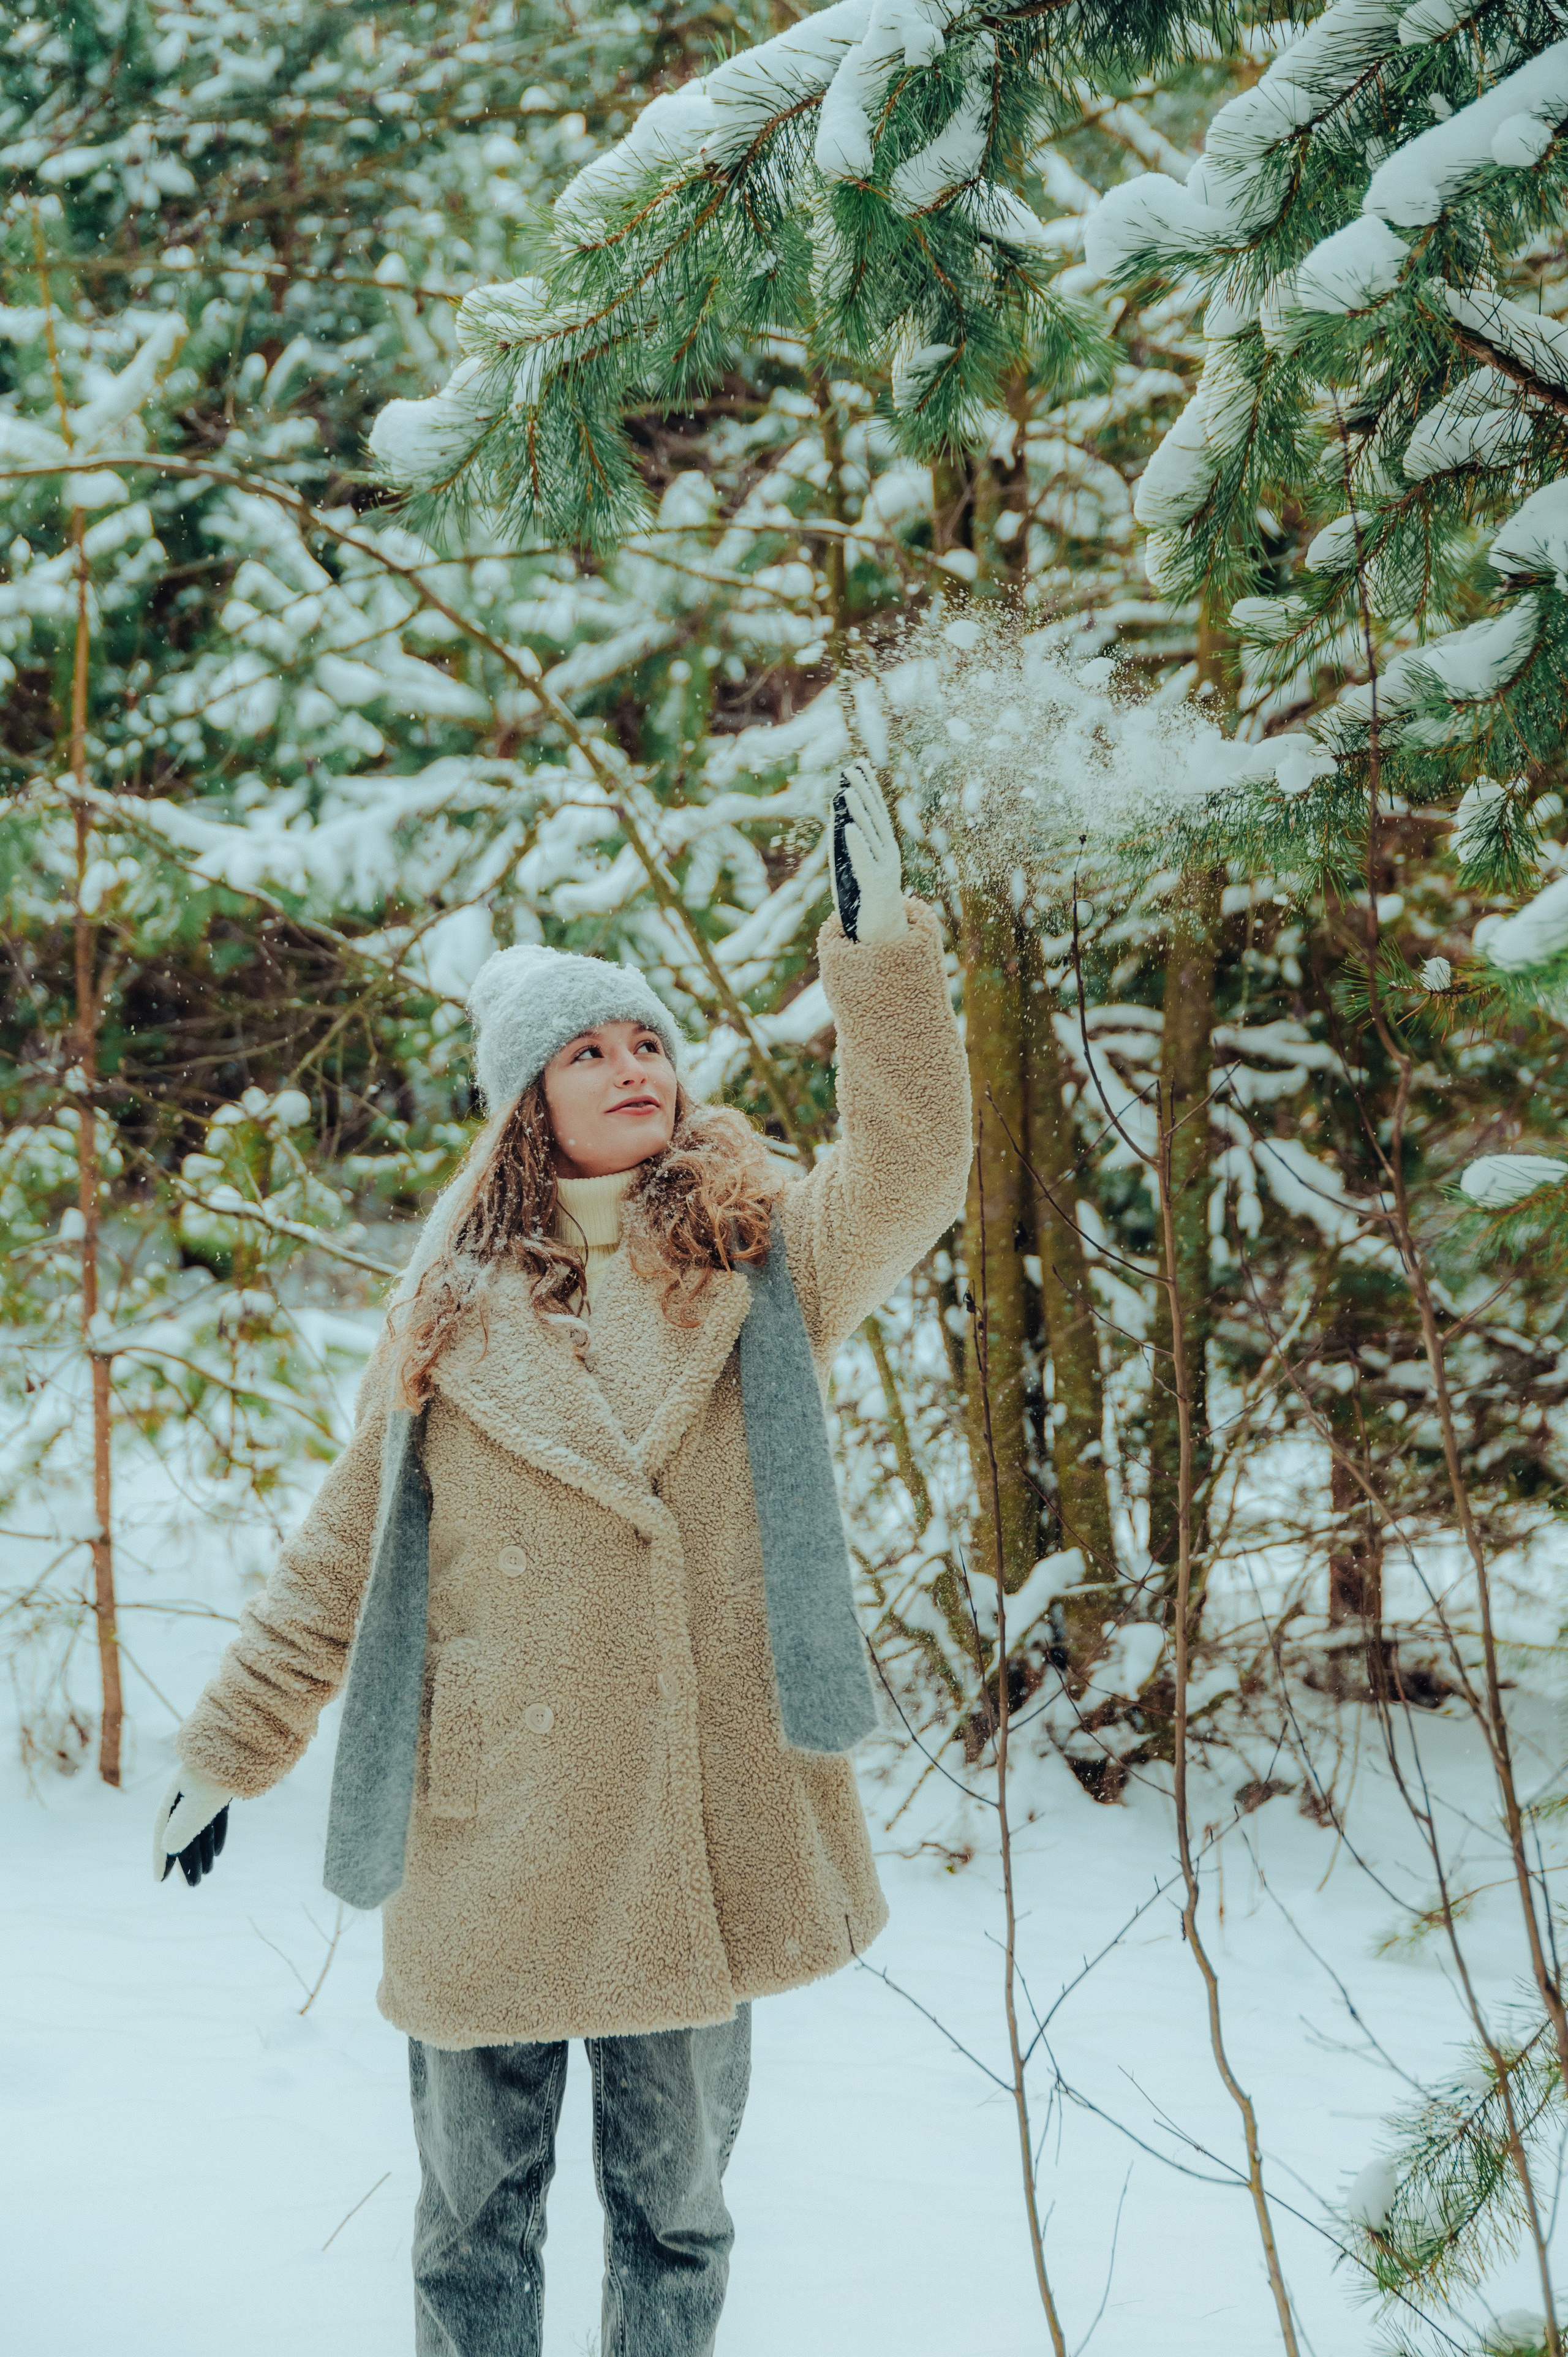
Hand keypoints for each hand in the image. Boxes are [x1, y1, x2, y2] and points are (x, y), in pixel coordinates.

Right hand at [153, 1765, 231, 1886]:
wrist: (241, 1740)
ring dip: (202, 1851)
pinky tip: (218, 1853)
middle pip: (183, 1833)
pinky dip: (215, 1835)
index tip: (159, 1880)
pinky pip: (214, 1817)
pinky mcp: (221, 1788)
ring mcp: (205, 1791)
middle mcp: (186, 1794)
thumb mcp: (200, 1802)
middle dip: (186, 1860)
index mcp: (175, 1797)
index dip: (161, 1857)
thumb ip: (183, 1826)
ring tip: (205, 1875)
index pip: (163, 1833)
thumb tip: (167, 1848)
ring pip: (200, 1827)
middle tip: (190, 1886)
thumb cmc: (217, 1772)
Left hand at [832, 762, 906, 946]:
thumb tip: (834, 819)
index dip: (869, 787)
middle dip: (863, 791)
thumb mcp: (853, 867)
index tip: (859, 764)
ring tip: (847, 791)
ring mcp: (885, 869)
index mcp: (885, 846)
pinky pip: (865, 862)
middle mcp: (889, 853)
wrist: (880, 935)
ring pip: (871, 835)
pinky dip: (857, 844)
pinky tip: (848, 828)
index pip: (876, 810)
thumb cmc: (863, 900)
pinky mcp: (876, 886)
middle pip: (875, 817)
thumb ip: (846, 845)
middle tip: (850, 769)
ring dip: (858, 811)